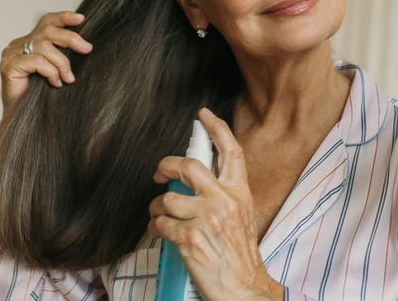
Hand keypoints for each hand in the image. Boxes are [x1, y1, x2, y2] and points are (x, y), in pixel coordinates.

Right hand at [0, 10, 92, 109]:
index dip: (64, 17)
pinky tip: (55, 83)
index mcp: (29, 41)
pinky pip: (36, 61)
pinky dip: (50, 71)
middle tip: (87, 49)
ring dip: (62, 62)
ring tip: (68, 78)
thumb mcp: (56, 70)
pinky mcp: (8, 66)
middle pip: (47, 31)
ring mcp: (11, 54)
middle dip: (71, 38)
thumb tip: (85, 45)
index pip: (46, 21)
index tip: (81, 19)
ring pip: (43, 46)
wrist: (24, 120)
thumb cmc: (42, 96)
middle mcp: (18, 44)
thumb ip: (62, 54)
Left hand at [148, 108, 283, 300]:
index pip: (230, 152)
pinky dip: (154, 227)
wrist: (243, 288)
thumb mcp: (241, 217)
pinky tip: (159, 232)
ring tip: (159, 216)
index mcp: (239, 194)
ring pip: (167, 198)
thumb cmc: (240, 256)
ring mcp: (206, 219)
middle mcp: (224, 202)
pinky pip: (160, 224)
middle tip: (159, 172)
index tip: (203, 115)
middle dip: (167, 165)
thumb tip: (198, 181)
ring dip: (156, 207)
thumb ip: (224, 195)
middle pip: (189, 166)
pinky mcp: (189, 238)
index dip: (216, 129)